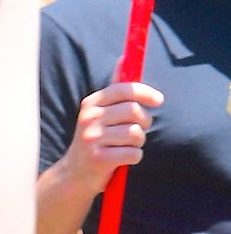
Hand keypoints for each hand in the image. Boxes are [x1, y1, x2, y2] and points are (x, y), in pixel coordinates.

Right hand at [52, 80, 163, 197]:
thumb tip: (125, 58)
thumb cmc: (95, 140)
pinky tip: (123, 159)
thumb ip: (115, 89)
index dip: (145, 92)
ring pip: (136, 134)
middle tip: (140, 129)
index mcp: (91, 104)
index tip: (158, 100)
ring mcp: (93, 139)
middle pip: (134, 111)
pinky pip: (133, 154)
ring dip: (139, 142)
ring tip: (128, 146)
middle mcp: (89, 119)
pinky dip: (134, 157)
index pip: (124, 89)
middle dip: (144, 122)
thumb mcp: (100, 112)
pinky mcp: (99, 159)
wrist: (74, 175)